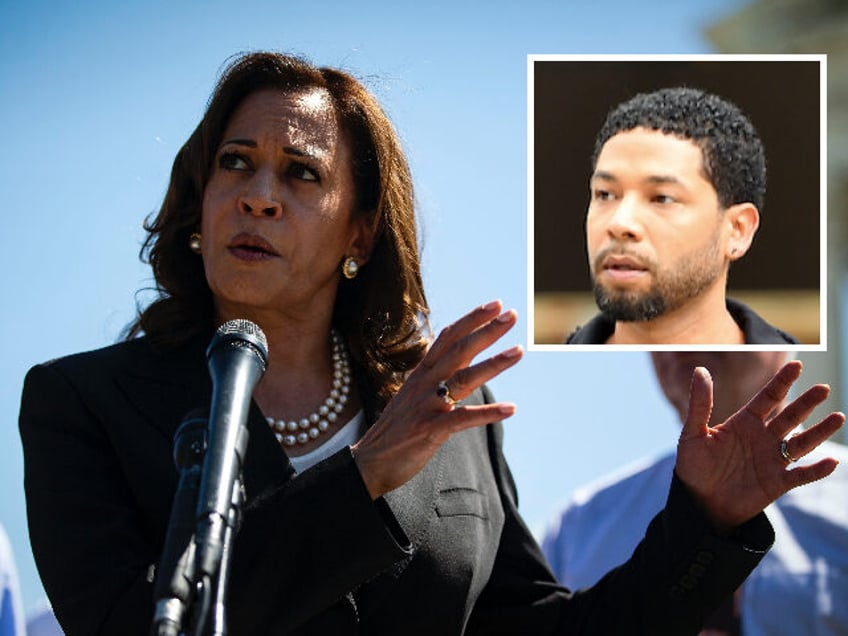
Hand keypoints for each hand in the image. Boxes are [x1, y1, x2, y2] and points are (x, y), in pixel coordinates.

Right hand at [351, 300, 522, 498]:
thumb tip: (458, 360)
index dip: (472, 320)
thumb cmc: (396, 430)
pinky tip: (510, 408)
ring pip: (464, 378)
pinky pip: (464, 418)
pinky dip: (488, 412)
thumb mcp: (413, 395)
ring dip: (493, 364)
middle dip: (486, 331)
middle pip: (459, 350)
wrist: (369, 462)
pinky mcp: (430, 429)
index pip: (448, 338)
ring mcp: (427, 405)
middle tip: (511, 314)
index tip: (495, 305)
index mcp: (421, 374)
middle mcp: (424, 384)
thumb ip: (435, 377)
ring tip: (518, 351)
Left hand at [676, 360, 843, 533]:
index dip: (782, 382)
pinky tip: (831, 461)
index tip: (796, 365)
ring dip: (819, 431)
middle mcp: (762, 438)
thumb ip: (700, 404)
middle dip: (806, 403)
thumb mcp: (693, 434)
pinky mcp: (777, 483)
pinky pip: (800, 474)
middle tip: (823, 388)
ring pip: (801, 443)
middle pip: (789, 416)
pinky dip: (816, 469)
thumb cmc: (693, 467)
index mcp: (744, 423)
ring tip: (838, 417)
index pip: (767, 398)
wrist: (699, 504)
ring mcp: (771, 460)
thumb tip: (700, 370)